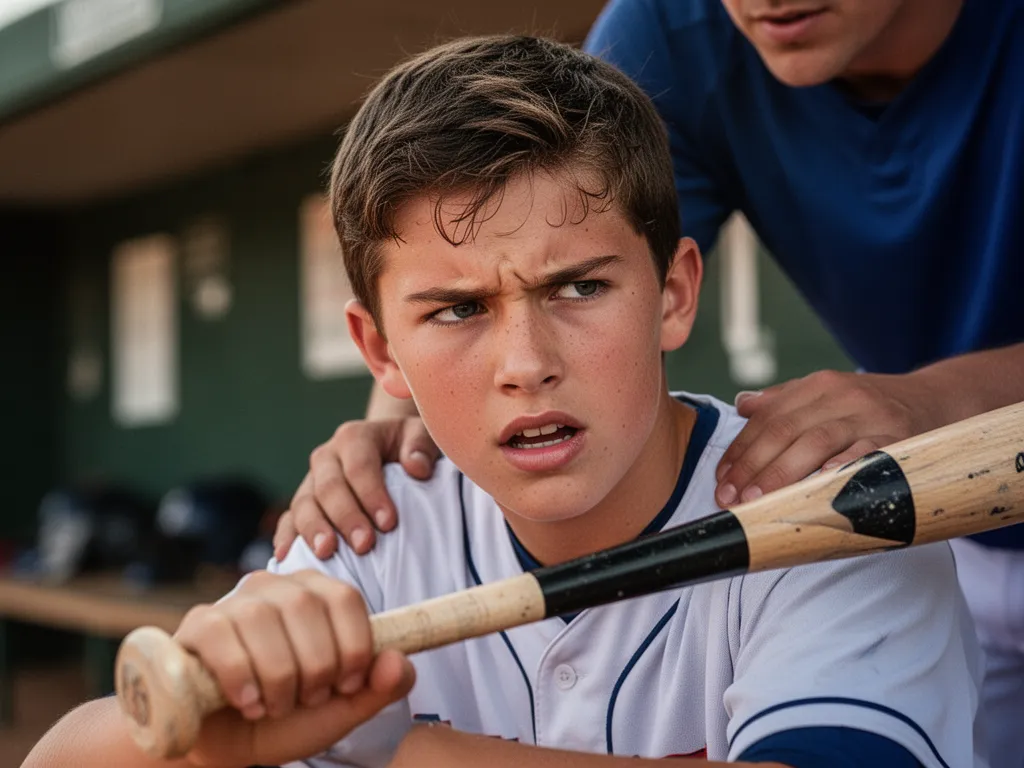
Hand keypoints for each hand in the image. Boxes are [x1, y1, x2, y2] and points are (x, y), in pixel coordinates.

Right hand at [175, 569, 414, 766]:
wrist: (228, 746)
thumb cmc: (288, 718)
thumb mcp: (342, 709)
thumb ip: (379, 687)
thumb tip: (399, 661)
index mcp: (316, 595)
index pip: (344, 598)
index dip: (352, 645)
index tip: (346, 685)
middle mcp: (276, 588)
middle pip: (305, 606)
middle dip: (315, 665)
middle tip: (307, 700)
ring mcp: (234, 602)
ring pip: (261, 619)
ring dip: (277, 676)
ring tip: (275, 706)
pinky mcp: (198, 625)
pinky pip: (220, 635)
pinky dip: (240, 675)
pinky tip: (248, 702)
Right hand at [274, 417, 440, 560]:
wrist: (386, 452)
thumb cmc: (408, 449)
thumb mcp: (422, 436)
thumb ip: (422, 445)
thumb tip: (416, 467)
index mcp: (354, 437)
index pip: (359, 466)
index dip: (372, 494)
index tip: (389, 523)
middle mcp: (326, 457)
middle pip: (329, 488)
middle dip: (346, 518)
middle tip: (364, 545)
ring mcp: (310, 482)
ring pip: (304, 505)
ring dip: (314, 530)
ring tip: (326, 553)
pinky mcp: (301, 504)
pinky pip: (288, 520)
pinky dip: (286, 538)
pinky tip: (287, 558)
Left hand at [715, 370, 948, 506]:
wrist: (940, 400)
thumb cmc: (873, 407)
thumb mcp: (830, 394)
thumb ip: (786, 400)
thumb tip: (742, 405)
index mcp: (819, 386)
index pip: (768, 419)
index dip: (741, 451)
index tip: (721, 481)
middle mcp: (842, 396)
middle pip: (786, 430)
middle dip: (753, 467)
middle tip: (731, 498)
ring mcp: (872, 417)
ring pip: (817, 442)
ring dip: (782, 474)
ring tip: (758, 501)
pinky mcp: (900, 439)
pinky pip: (865, 455)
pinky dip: (838, 470)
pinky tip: (815, 487)